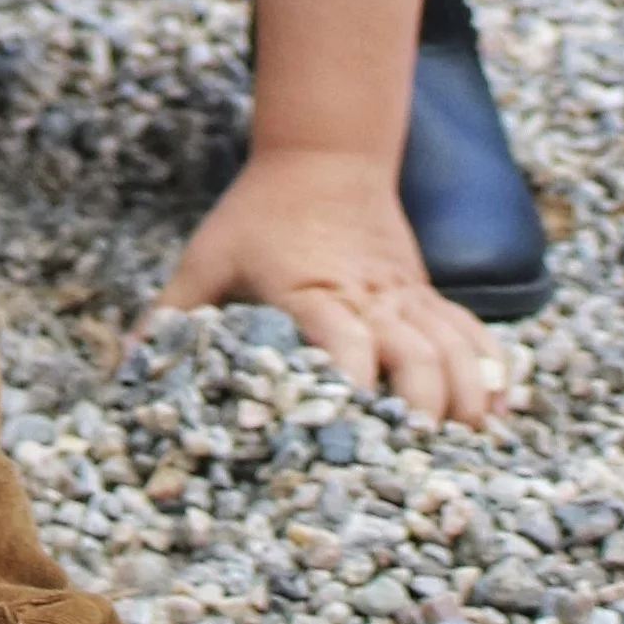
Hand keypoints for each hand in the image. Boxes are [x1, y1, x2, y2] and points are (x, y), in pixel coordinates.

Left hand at [160, 145, 503, 426]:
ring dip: (464, 399)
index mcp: (309, 290)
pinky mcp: (428, 296)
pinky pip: (472, 334)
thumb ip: (171, 315)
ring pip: (455, 348)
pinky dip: (489, 372)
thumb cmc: (256, 217)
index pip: (342, 339)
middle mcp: (368, 296)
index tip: (351, 428)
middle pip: (416, 355)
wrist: (323, 157)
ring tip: (465, 453)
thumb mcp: (205, 260)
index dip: (351, 382)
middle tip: (418, 466)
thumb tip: (126, 368)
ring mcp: (406, 296)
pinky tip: (497, 412)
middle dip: (424, 411)